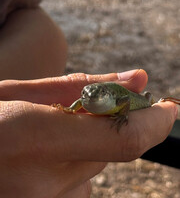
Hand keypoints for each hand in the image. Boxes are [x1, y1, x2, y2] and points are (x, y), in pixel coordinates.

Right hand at [0, 70, 176, 197]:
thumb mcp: (17, 91)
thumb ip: (83, 87)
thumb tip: (137, 80)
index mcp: (26, 137)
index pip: (121, 137)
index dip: (155, 122)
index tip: (168, 107)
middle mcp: (38, 184)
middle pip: (109, 147)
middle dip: (108, 123)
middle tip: (85, 107)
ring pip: (95, 166)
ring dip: (85, 143)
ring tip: (43, 134)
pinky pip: (78, 182)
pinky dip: (72, 160)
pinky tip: (40, 155)